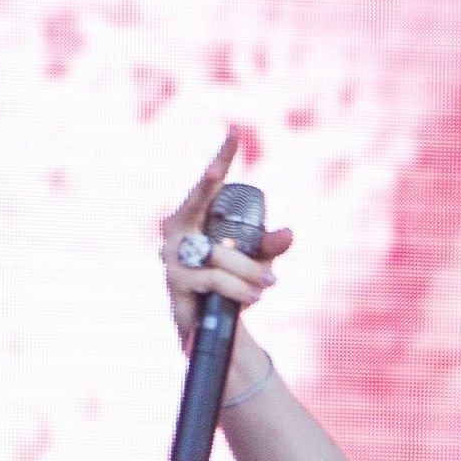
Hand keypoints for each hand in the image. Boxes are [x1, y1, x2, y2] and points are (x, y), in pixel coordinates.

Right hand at [158, 126, 294, 352]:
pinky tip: (254, 296)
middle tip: (232, 199)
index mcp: (195, 220)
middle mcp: (177, 232)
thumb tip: (288, 232)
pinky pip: (214, 280)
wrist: (208, 328)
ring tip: (268, 283)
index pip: (208, 184)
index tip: (234, 132)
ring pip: (218, 254)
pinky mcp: (175, 283)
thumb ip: (269, 245)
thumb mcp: (256, 262)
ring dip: (248, 271)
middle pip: (199, 204)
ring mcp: (172, 257)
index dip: (221, 158)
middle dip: (214, 192)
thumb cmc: (229, 284)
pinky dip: (240, 288)